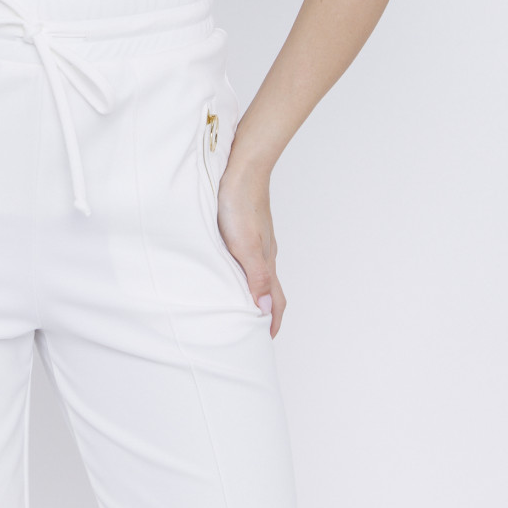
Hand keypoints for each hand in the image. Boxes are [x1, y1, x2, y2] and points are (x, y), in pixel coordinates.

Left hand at [217, 161, 285, 335]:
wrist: (243, 168)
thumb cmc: (240, 203)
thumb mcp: (245, 244)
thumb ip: (256, 276)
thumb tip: (266, 310)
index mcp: (266, 260)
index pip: (275, 299)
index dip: (272, 321)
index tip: (265, 340)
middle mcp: (265, 252)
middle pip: (270, 289)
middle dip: (266, 312)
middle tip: (254, 329)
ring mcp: (258, 239)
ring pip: (260, 272)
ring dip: (255, 292)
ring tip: (243, 305)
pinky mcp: (248, 227)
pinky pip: (250, 258)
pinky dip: (245, 273)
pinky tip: (232, 269)